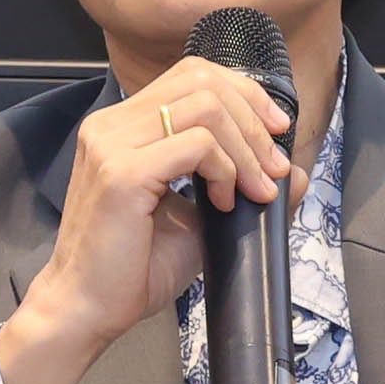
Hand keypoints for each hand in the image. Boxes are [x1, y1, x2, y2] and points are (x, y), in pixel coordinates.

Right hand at [0, 57, 309, 383]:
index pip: (191, 74)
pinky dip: (224, 169)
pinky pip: (195, 145)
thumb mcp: (202, 219)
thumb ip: (242, 186)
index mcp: (123, 126)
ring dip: (245, 147)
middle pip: (202, 80)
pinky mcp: (121, 173)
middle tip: (274, 167)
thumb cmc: (135, 268)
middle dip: (253, 118)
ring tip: (255, 189)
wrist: (87, 309)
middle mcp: (111, 124)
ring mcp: (112, 144)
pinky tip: (225, 203)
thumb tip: (297, 171)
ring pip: (204, 107)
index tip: (276, 131)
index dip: (243, 93)